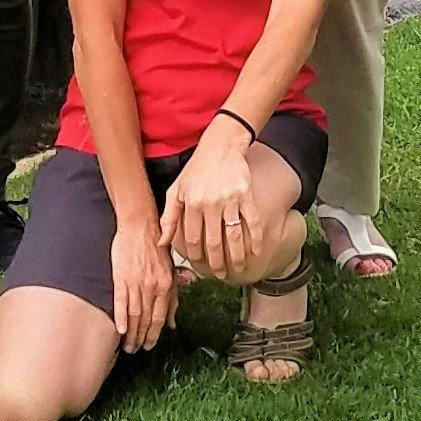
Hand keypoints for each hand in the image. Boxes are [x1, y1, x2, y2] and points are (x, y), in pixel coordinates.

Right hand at [109, 221, 174, 352]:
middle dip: (142, 338)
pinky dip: (120, 317)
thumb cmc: (156, 248)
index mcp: (166, 285)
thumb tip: (172, 323)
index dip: (155, 334)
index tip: (150, 345)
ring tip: (128, 345)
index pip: (160, 317)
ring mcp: (136, 282)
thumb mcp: (171, 272)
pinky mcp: (121, 277)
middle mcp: (152, 286)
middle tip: (136, 350)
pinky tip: (120, 330)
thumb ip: (173, 298)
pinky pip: (121, 301)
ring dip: (131, 333)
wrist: (140, 225)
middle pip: (146, 319)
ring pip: (134, 314)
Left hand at [160, 125, 261, 283]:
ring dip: (237, 256)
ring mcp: (230, 200)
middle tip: (220, 273)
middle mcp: (210, 203)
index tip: (199, 264)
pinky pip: (253, 221)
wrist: (220, 147)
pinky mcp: (246, 195)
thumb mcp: (176, 190)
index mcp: (191, 203)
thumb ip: (168, 217)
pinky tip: (257, 251)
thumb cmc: (196, 170)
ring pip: (235, 236)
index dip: (196, 255)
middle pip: (214, 242)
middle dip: (217, 262)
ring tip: (238, 268)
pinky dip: (257, 238)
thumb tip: (162, 243)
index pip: (192, 238)